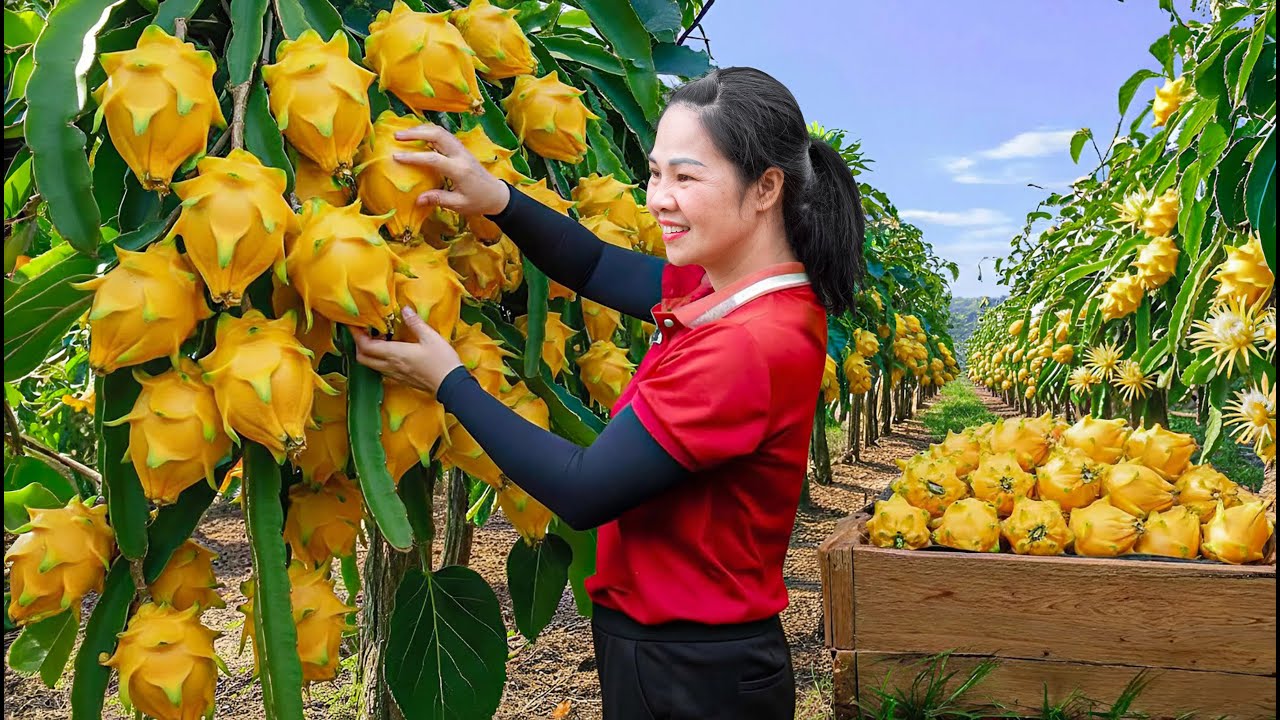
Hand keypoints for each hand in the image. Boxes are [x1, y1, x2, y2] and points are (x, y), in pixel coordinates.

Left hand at [352, 307, 462, 393]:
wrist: (451, 386)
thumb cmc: (442, 362)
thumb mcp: (431, 338)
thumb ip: (415, 323)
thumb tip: (404, 310)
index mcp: (395, 354)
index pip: (366, 346)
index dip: (356, 335)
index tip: (352, 324)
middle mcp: (391, 365)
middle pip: (362, 358)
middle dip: (358, 344)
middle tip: (363, 331)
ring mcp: (395, 374)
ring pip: (371, 365)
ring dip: (369, 352)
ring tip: (378, 339)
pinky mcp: (401, 379)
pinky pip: (382, 369)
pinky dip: (379, 359)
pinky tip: (391, 351)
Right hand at [393, 123, 511, 215]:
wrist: (496, 194)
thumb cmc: (478, 201)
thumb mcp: (459, 205)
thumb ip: (438, 199)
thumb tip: (417, 200)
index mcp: (459, 170)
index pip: (433, 159)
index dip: (413, 157)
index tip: (396, 156)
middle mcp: (460, 155)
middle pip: (438, 135)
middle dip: (416, 132)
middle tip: (397, 136)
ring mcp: (462, 149)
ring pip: (441, 131)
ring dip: (422, 129)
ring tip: (404, 133)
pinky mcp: (461, 149)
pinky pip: (444, 135)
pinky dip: (430, 131)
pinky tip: (418, 134)